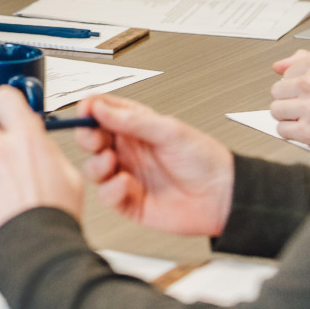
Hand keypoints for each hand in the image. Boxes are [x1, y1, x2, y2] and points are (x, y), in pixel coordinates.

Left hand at [0, 86, 84, 263]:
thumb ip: (46, 153)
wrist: (35, 257)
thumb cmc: (54, 222)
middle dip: (0, 154)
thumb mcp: (69, 179)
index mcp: (26, 140)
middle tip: (14, 180)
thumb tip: (37, 145)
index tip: (4, 108)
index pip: (5, 98)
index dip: (5, 103)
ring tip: (6, 205)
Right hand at [75, 93, 233, 235]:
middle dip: (87, 137)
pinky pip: (105, 196)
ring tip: (112, 161)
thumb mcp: (168, 131)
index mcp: (135, 127)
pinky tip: (126, 184)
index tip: (86, 111)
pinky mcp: (128, 201)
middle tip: (95, 139)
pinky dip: (110, 190)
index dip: (89, 110)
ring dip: (96, 164)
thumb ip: (131, 120)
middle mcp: (127, 150)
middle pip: (90, 139)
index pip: (101, 113)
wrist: (224, 198)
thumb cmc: (205, 160)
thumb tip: (99, 107)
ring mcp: (125, 175)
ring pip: (92, 168)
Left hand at [269, 46, 309, 159]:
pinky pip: (282, 129)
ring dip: (289, 117)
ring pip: (276, 110)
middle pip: (277, 90)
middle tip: (309, 106)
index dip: (297, 83)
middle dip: (290, 100)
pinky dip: (293, 133)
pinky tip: (309, 129)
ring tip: (309, 118)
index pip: (287, 70)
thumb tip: (279, 66)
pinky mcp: (309, 132)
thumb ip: (306, 63)